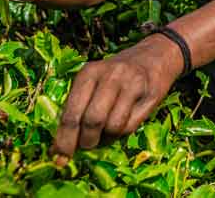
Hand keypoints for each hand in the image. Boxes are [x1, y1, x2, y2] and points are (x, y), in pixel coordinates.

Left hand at [51, 34, 181, 164]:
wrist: (155, 55)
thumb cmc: (116, 75)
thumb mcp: (94, 81)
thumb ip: (78, 106)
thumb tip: (62, 146)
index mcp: (88, 73)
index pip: (71, 113)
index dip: (64, 140)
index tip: (59, 158)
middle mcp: (109, 76)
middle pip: (92, 121)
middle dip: (86, 141)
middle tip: (86, 146)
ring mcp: (131, 84)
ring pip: (113, 126)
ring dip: (106, 139)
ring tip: (105, 134)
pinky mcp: (149, 95)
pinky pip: (130, 126)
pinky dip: (121, 134)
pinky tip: (120, 126)